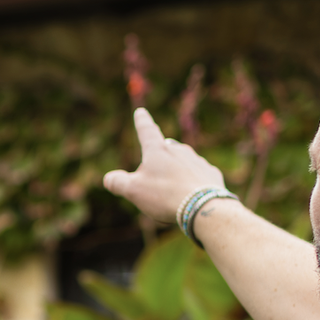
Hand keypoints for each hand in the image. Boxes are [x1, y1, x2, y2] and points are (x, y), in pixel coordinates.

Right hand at [103, 110, 231, 226]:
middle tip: (154, 181)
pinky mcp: (211, 173)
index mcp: (157, 150)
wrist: (203, 207)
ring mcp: (197, 160)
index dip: (142, 121)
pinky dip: (192, 182)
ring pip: (182, 162)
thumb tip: (109, 178)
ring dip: (176, 172)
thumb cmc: (165, 196)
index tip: (141, 112)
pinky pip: (197, 175)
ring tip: (172, 194)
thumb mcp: (133, 191)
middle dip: (159, 159)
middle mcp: (178, 150)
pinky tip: (190, 196)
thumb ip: (118, 183)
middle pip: (165, 149)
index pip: (146, 131)